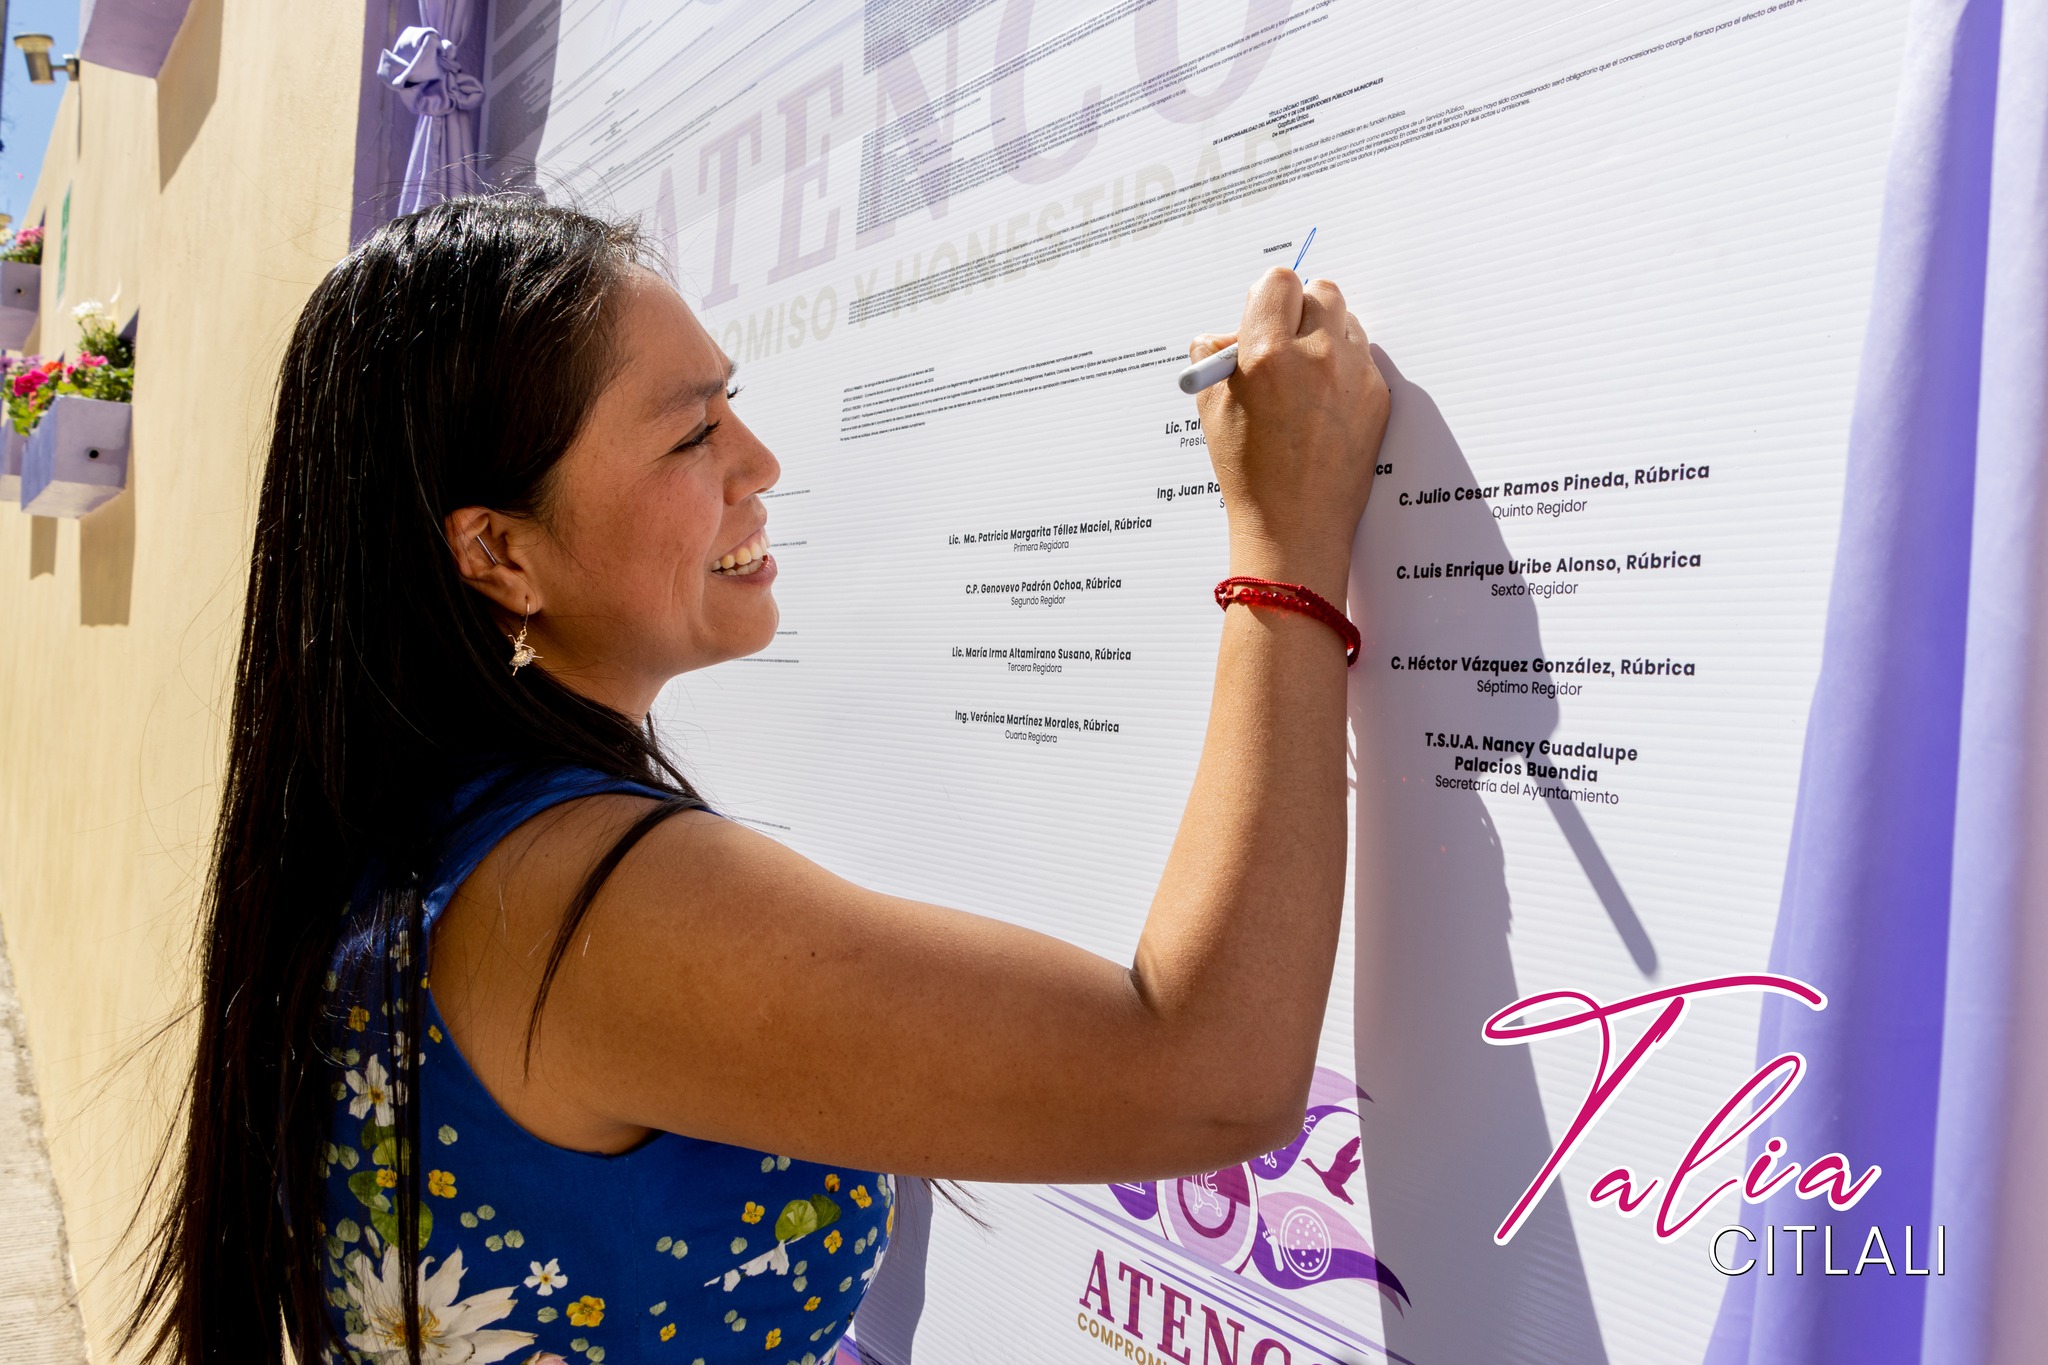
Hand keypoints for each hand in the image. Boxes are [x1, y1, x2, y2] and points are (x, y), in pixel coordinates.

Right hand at [1191, 269, 1388, 595]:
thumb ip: (1215, 355)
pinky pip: (1362, 357)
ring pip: (1346, 321)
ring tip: (1305, 375)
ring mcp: (1354, 375)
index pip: (1277, 281)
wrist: (1295, 525)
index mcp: (1267, 354)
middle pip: (1320, 290)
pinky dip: (1344, 368)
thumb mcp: (1211, 408)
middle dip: (1300, 309)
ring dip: (1325, 334)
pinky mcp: (1377, 395)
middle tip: (1284, 340)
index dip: (1266, 298)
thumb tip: (1228, 332)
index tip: (1261, 317)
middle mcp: (1316, 356)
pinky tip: (1324, 403)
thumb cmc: (1250, 472)